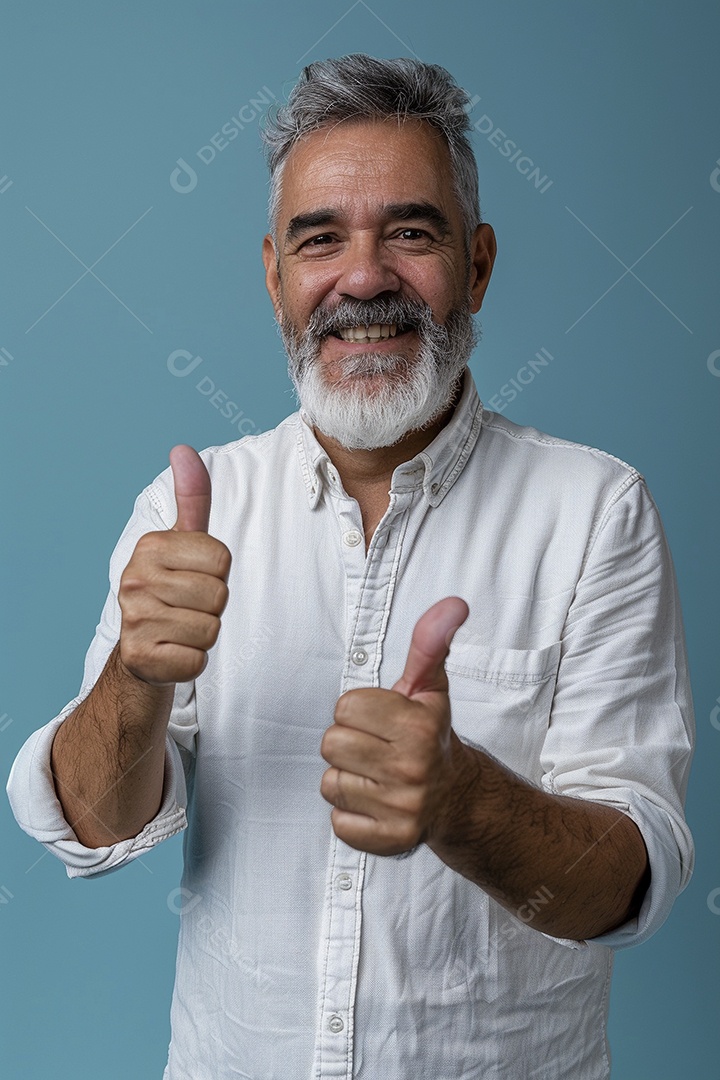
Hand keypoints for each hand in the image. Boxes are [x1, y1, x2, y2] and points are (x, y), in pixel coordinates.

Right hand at [118, 444, 231, 685]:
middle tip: (187, 608)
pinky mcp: (140, 658)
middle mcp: (134, 580)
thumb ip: (192, 498)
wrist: (143, 651)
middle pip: (218, 595)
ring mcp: (134, 620)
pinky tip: (173, 651)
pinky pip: (197, 659)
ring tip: (180, 628)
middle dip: (212, 606)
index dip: (217, 574)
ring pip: (210, 628)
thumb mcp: (184, 542)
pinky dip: (193, 660)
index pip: (222, 561)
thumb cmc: (172, 589)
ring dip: (204, 634)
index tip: (193, 578)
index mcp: (149, 546)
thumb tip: (183, 449)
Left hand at [320, 596, 469, 854]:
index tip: (383, 720)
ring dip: (349, 778)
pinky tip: (376, 803)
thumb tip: (454, 603)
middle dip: (349, 742)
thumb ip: (431, 642)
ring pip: (331, 782)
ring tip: (377, 775)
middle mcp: (413, 769)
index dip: (359, 710)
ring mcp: (403, 809)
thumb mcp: (430, 686)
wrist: (458, 797)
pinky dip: (351, 814)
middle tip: (377, 748)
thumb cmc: (431, 733)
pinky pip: (338, 821)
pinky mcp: (390, 840)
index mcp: (419, 728)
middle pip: (331, 744)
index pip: (344, 708)